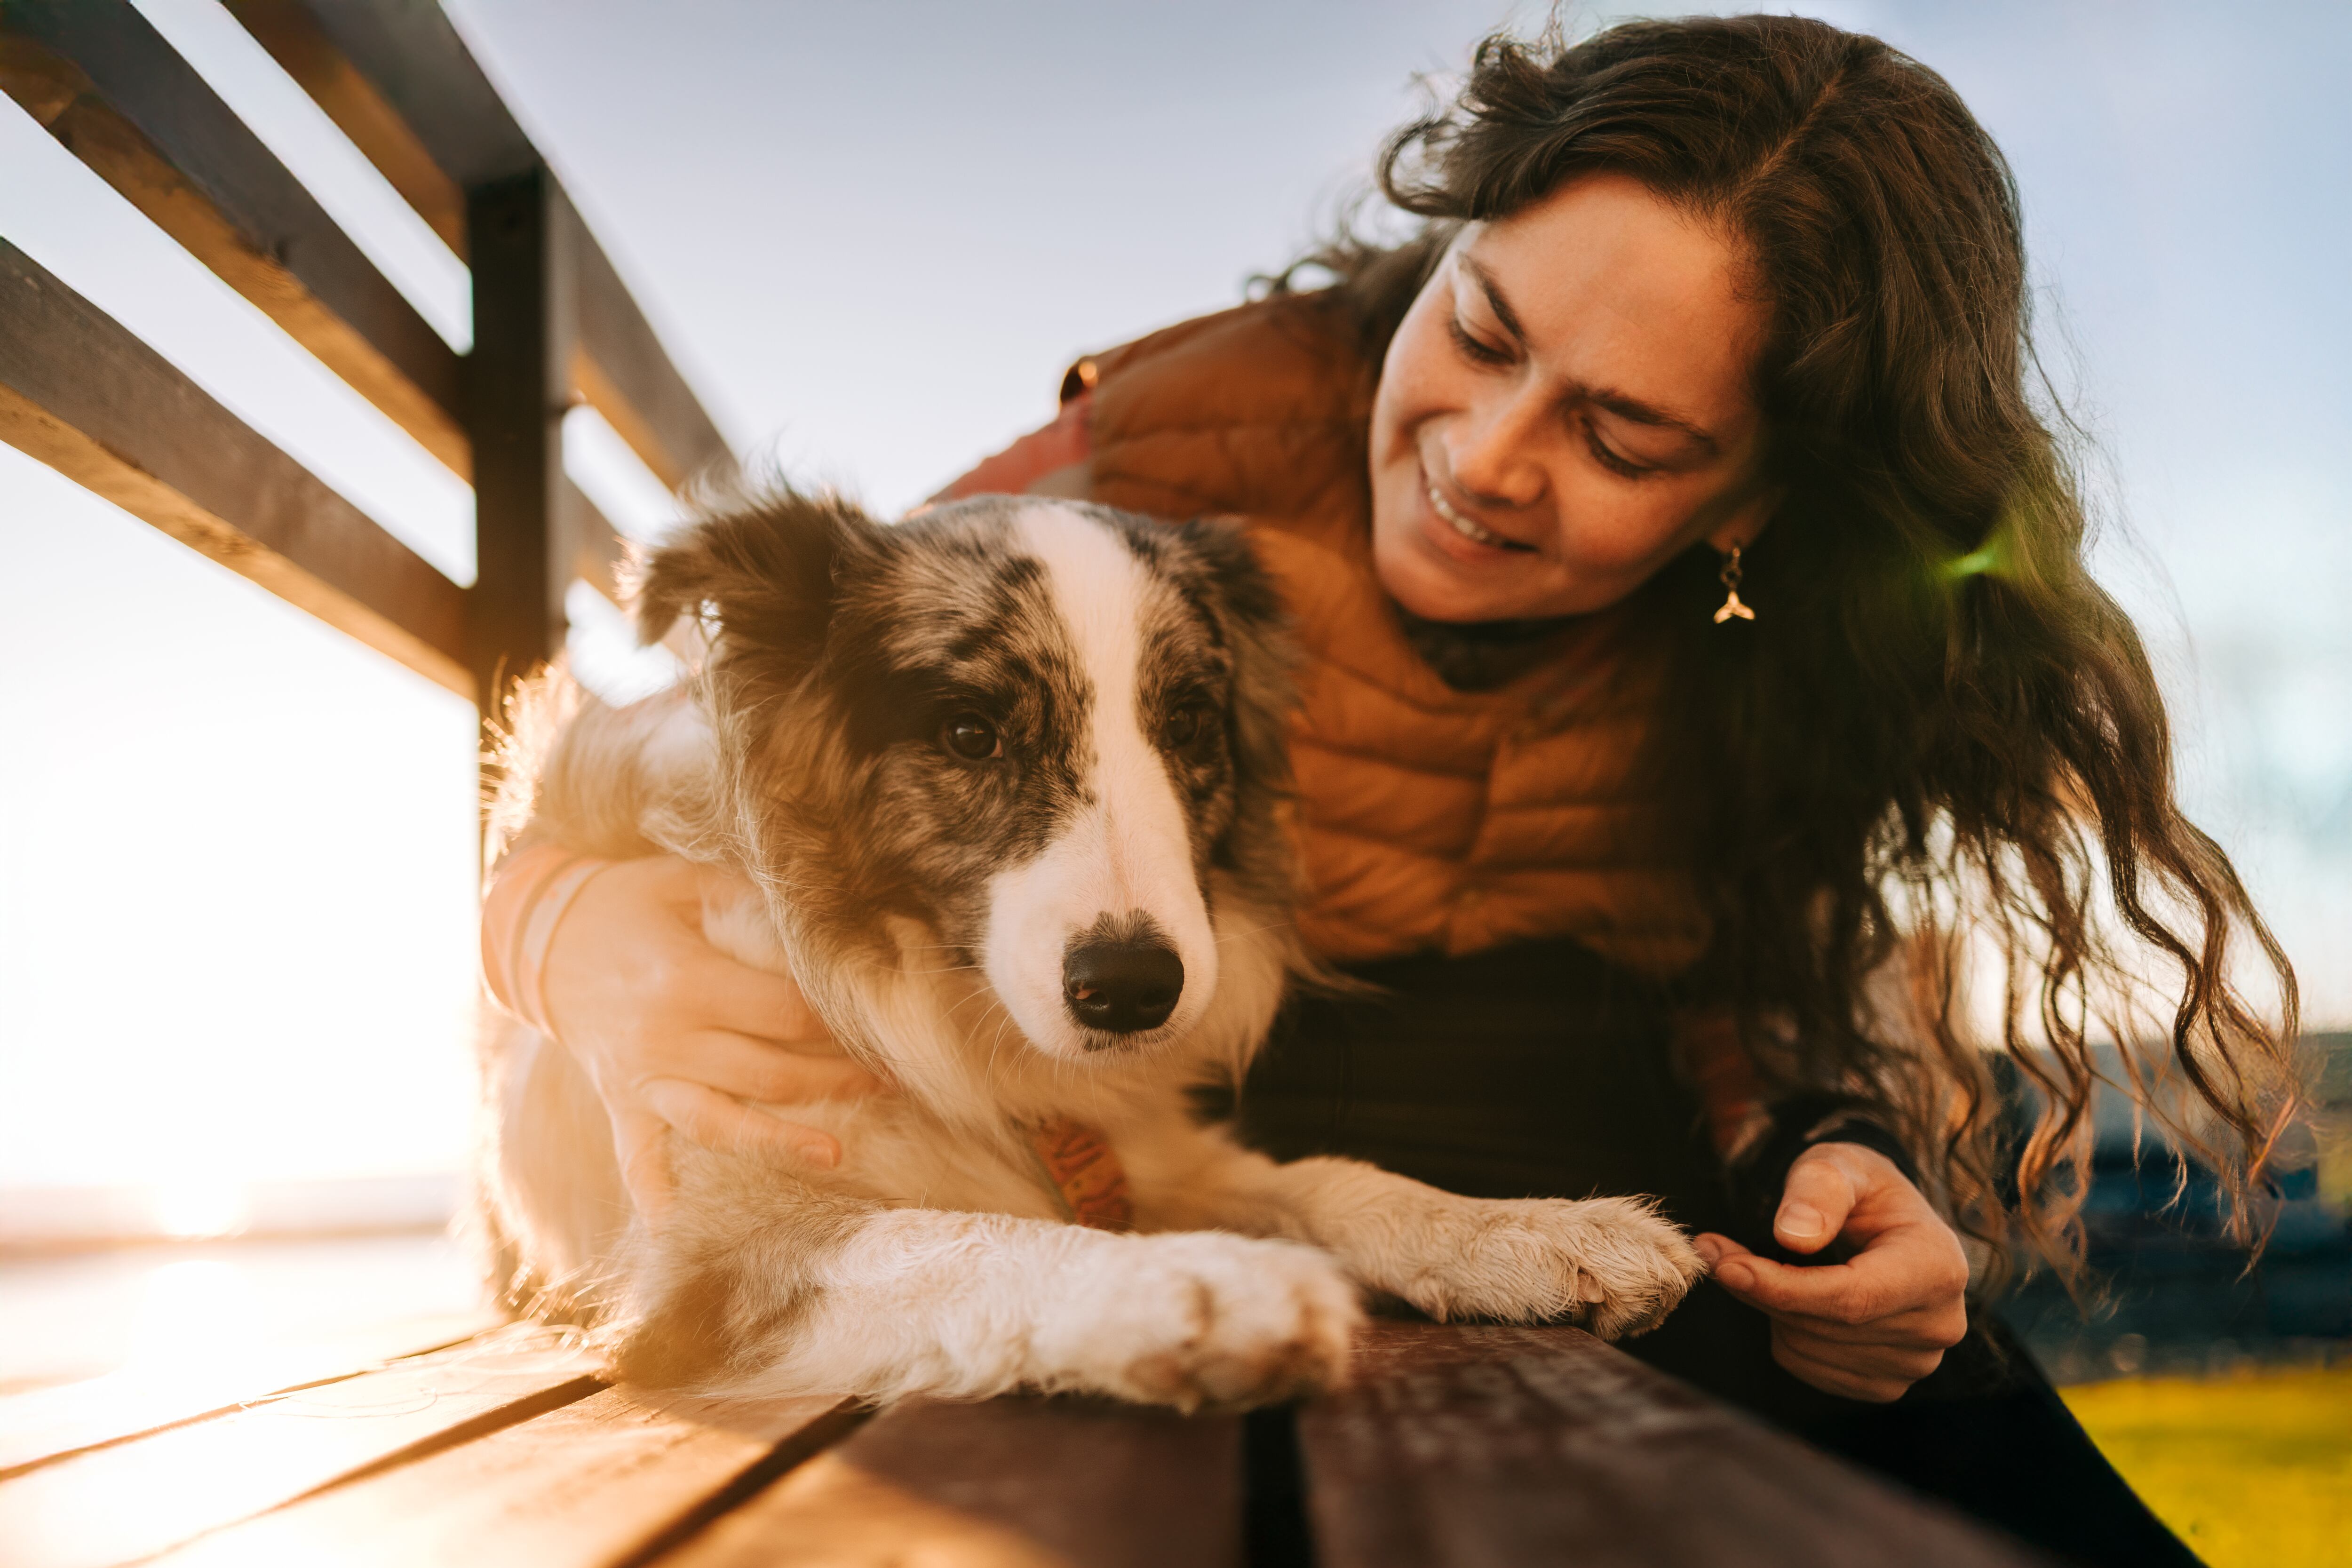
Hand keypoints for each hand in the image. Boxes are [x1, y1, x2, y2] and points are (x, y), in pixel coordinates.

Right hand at [537, 855, 885, 1212]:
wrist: (539, 935)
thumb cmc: (629, 902)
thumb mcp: (690, 882)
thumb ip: (753, 906)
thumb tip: (819, 928)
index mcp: (687, 980)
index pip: (784, 1012)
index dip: (837, 1020)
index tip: (880, 1024)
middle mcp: (665, 1039)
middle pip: (769, 1072)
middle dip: (836, 1079)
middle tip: (891, 1083)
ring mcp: (641, 1080)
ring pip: (721, 1123)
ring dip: (780, 1141)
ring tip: (836, 1156)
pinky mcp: (621, 1104)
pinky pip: (638, 1160)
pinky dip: (657, 1197)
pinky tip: (681, 1230)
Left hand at [1694, 1142, 1969, 1401]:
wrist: (1883, 1222)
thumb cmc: (1860, 1189)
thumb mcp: (1840, 1165)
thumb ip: (1818, 1190)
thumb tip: (1794, 1237)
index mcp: (1938, 1267)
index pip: (1853, 1297)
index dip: (1783, 1287)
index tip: (1726, 1265)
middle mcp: (1939, 1323)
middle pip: (1825, 1324)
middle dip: (1762, 1288)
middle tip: (1721, 1252)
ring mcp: (1916, 1361)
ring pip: (1808, 1348)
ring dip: (1771, 1308)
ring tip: (1769, 1266)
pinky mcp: (1886, 1382)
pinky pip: (1807, 1368)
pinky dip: (1785, 1333)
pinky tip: (1796, 1298)